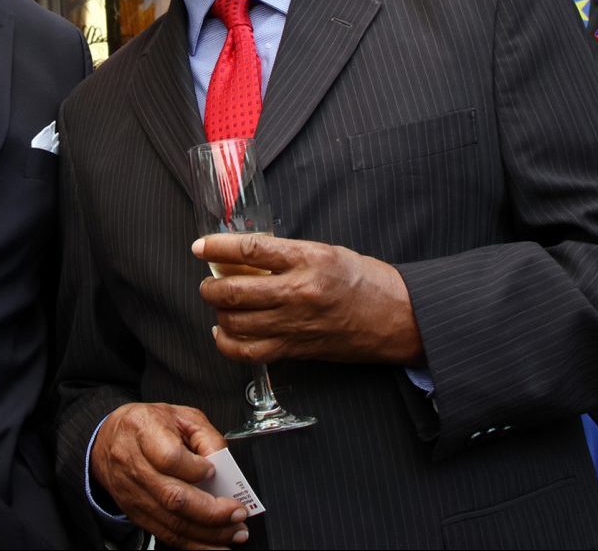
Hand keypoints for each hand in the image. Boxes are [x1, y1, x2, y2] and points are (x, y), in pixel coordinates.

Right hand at [91, 403, 248, 548]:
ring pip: (171, 522)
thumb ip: (207, 437)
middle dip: (213, 511)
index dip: (196, 469)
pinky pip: (164, 534)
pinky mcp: (134, 513)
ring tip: (233, 532)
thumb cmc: (146, 425)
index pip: (170, 458)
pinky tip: (213, 543)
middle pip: (174, 497)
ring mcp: (132, 492)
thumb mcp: (180, 415)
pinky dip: (192, 543)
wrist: (108, 440)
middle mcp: (133, 463)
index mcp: (143, 429)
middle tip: (238, 513)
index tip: (214, 471)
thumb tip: (225, 466)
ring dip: (208, 533)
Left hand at [194, 234, 422, 365]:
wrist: (396, 318)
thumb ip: (286, 254)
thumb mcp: (326, 252)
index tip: (200, 246)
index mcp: (308, 260)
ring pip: (235, 323)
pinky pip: (248, 352)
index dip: (218, 247)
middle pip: (234, 292)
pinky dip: (227, 343)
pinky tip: (224, 332)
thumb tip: (243, 254)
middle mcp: (298, 293)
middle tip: (208, 281)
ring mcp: (295, 325)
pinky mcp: (295, 349)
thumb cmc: (364, 281)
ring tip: (219, 305)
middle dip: (210, 287)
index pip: (250, 250)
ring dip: (218, 313)